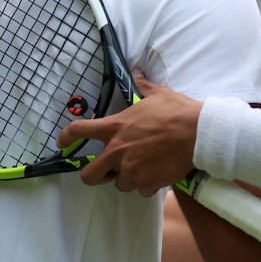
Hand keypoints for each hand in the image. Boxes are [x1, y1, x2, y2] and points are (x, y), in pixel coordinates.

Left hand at [59, 73, 201, 195]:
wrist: (198, 133)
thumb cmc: (177, 112)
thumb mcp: (157, 94)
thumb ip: (142, 85)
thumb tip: (137, 72)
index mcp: (115, 127)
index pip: (79, 131)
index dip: (66, 138)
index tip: (62, 143)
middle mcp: (118, 151)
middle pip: (89, 175)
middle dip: (95, 175)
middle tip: (106, 172)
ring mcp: (131, 169)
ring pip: (120, 184)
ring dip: (129, 178)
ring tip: (145, 167)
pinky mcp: (147, 182)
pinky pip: (142, 190)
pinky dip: (149, 184)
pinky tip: (159, 173)